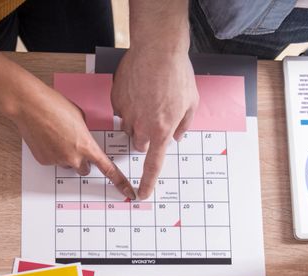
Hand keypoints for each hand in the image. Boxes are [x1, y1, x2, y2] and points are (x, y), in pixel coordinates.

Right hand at [13, 78, 135, 199]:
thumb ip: (85, 132)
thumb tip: (83, 138)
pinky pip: (53, 161)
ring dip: (66, 155)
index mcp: (86, 145)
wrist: (30, 106)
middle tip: (74, 146)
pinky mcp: (45, 161)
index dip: (120, 182)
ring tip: (56, 137)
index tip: (128, 191)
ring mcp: (57, 161)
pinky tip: (46, 138)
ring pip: (67, 164)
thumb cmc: (53, 105)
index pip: (108, 169)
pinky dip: (52, 152)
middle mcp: (73, 157)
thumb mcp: (79, 116)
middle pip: (84, 169)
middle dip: (82, 161)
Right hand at [111, 46, 197, 198]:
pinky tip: (139, 88)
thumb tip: (177, 137)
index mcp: (162, 131)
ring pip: (128, 127)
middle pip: (139, 144)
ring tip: (148, 98)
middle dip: (146, 137)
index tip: (141, 194)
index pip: (153, 165)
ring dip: (137, 120)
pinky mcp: (116, 100)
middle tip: (155, 117)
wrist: (158, 50)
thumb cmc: (177, 74)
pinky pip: (120, 110)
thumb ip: (184, 125)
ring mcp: (126, 114)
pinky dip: (129, 104)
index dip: (147, 182)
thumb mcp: (191, 102)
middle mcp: (141, 127)